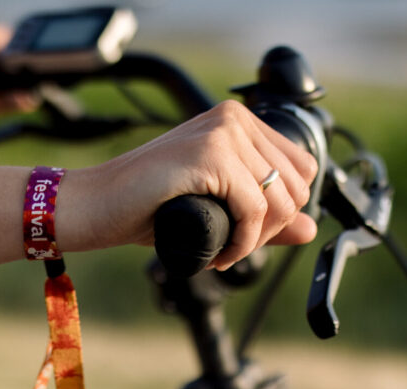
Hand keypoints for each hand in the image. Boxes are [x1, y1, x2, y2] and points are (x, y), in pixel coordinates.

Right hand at [60, 101, 318, 269]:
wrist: (95, 205)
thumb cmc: (146, 206)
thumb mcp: (218, 208)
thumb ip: (264, 214)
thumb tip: (311, 228)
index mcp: (237, 120)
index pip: (301, 167)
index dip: (284, 210)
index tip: (250, 232)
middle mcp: (234, 118)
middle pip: (296, 185)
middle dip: (273, 228)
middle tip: (234, 244)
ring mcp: (223, 132)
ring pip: (280, 200)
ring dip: (257, 239)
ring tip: (224, 250)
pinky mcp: (210, 154)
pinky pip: (254, 210)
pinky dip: (243, 242)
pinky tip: (219, 252)